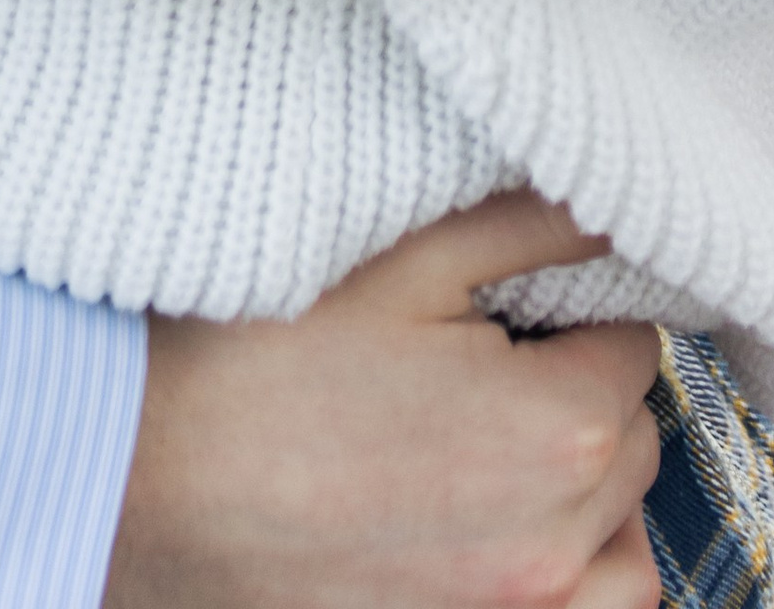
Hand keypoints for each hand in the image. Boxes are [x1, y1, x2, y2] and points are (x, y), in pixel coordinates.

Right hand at [106, 196, 660, 608]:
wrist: (136, 479)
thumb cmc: (256, 359)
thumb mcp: (403, 257)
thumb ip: (533, 226)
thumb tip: (617, 203)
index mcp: (560, 430)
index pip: (637, 345)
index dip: (577, 307)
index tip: (514, 299)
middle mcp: (555, 546)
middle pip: (634, 447)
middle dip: (581, 394)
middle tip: (488, 359)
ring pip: (620, 558)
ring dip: (589, 503)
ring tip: (503, 453)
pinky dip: (559, 580)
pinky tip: (490, 532)